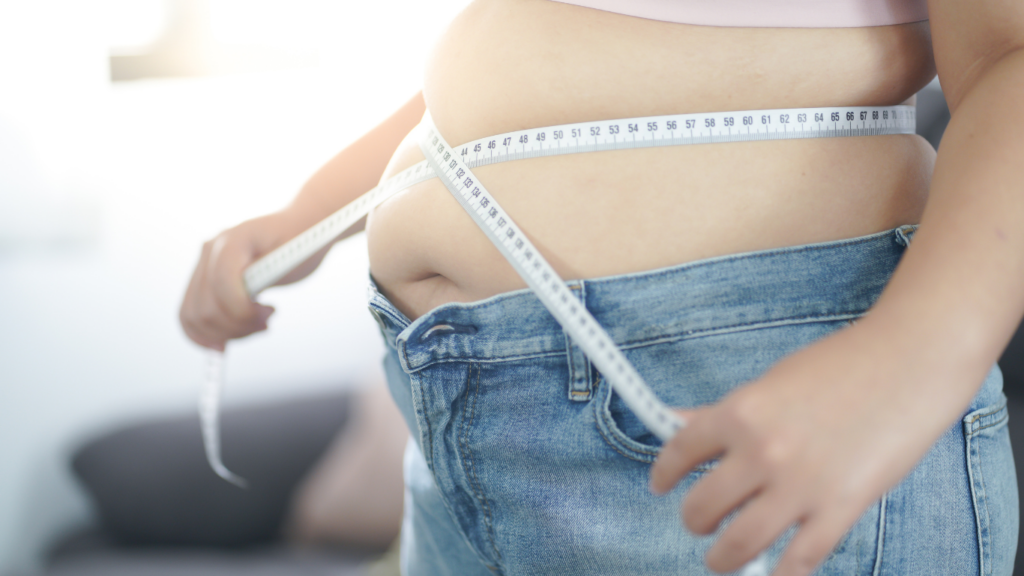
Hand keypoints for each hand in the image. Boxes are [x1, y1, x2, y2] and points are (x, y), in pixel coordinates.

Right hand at [179, 210, 319, 350]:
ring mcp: (203, 263)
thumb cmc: (302, 243)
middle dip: (237, 327)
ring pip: (193, 316)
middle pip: (205, 308)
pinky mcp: (203, 278)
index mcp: (233, 240)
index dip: (243, 312)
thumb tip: (243, 309)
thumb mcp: (294, 259)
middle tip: (266, 323)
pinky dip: (205, 335)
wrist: (298, 229)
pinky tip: (226, 341)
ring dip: (226, 333)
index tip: (271, 312)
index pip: (222, 286)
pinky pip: (189, 314)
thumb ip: (264, 280)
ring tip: (255, 325)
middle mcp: (210, 249)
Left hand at [649, 319, 966, 574]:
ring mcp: (800, 485)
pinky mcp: (840, 509)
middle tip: (700, 522)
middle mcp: (761, 451)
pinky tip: (772, 570)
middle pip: (702, 508)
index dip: (664, 474)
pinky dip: (778, 573)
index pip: (679, 453)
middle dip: (694, 521)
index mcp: (738, 412)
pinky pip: (796, 561)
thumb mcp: (770, 380)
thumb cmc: (842, 365)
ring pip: (738, 544)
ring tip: (722, 556)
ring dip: (723, 558)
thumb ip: (724, 411)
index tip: (661, 484)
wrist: (908, 362)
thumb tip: (677, 422)